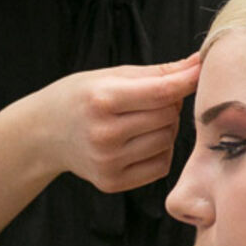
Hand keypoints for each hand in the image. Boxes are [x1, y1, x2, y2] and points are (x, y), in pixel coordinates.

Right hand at [37, 53, 200, 193]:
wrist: (44, 133)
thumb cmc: (81, 97)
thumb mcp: (110, 76)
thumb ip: (158, 73)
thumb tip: (198, 63)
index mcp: (102, 100)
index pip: (161, 92)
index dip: (187, 81)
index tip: (201, 71)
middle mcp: (104, 134)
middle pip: (168, 117)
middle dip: (169, 105)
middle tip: (150, 100)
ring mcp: (108, 162)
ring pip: (168, 140)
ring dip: (166, 128)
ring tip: (142, 120)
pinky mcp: (112, 182)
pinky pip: (161, 165)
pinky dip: (160, 151)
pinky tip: (140, 141)